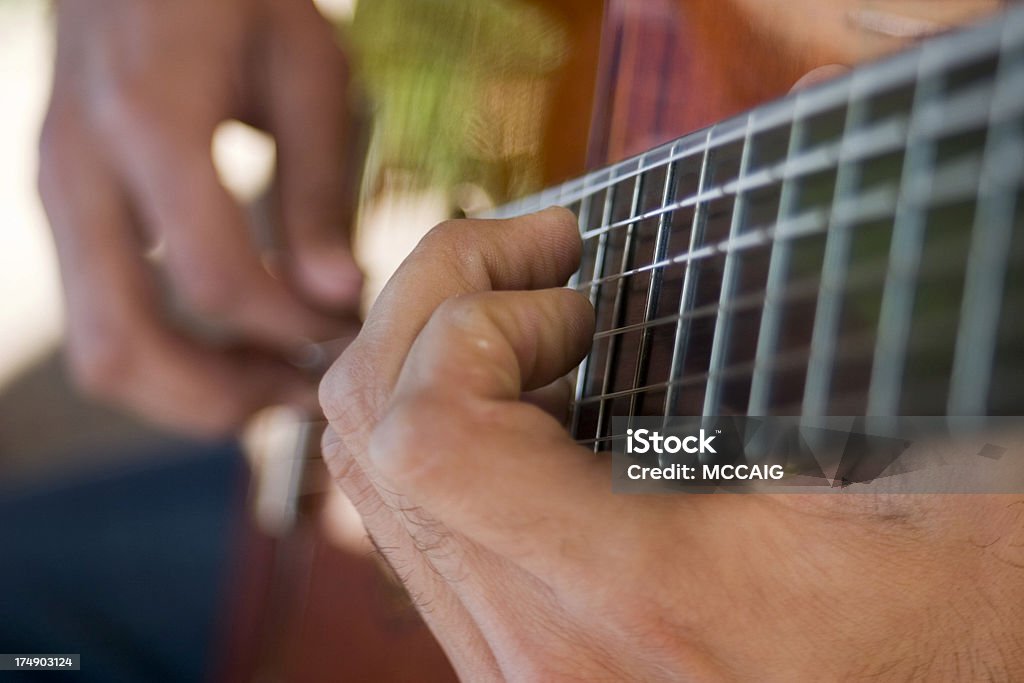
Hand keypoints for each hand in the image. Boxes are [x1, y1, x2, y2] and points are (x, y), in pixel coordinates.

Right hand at [39, 0, 361, 433]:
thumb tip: (337, 298)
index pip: (216, 281)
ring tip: (275, 381)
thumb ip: (318, 191)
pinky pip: (101, 317)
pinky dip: (168, 355)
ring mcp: (56, 194)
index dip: (292, 330)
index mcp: (150, 123)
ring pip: (99, 349)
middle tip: (302, 398)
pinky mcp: (64, 210)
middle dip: (223, 398)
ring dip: (191, 391)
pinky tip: (236, 344)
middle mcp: (80, 170)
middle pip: (123, 346)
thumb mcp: (308, 73)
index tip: (348, 332)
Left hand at [320, 208, 1023, 680]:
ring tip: (542, 331)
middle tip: (540, 264)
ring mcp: (513, 663)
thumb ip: (831, 295)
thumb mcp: (910, 459)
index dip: (475, 322)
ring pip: (375, 486)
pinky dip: (442, 433)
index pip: (431, 438)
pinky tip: (543, 410)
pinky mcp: (510, 661)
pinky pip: (409, 527)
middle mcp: (544, 646)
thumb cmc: (937, 610)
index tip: (573, 294)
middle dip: (436, 304)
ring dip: (431, 364)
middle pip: (372, 441)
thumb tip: (803, 97)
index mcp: (642, 590)